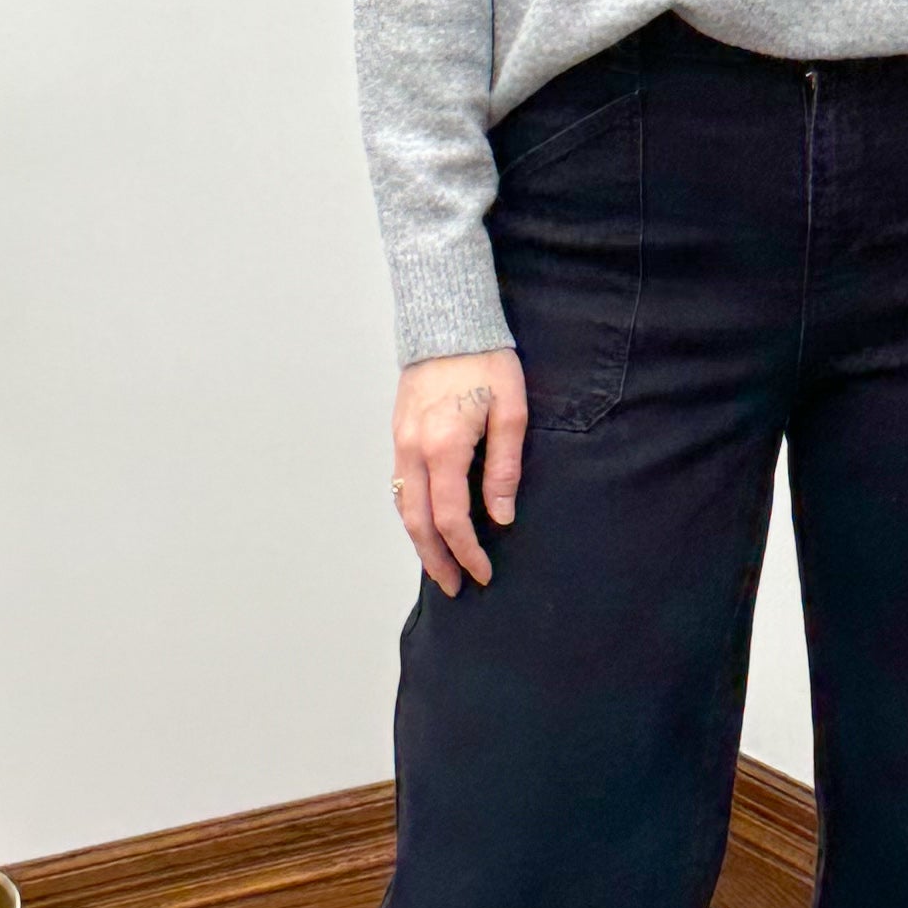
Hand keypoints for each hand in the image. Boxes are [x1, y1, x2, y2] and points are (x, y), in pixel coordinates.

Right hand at [391, 347, 525, 593]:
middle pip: (417, 522)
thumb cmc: (486, 362)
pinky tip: (425, 524)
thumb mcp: (510, 411)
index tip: (482, 573)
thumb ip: (504, 466)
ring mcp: (400, 441)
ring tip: (440, 564)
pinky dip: (410, 513)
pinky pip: (399, 485)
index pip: (450, 518)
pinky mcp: (398, 432)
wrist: (448, 321)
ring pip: (402, 506)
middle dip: (436, 559)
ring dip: (419, 540)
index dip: (466, 551)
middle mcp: (414, 449)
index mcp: (444, 447)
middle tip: (454, 586)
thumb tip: (501, 514)